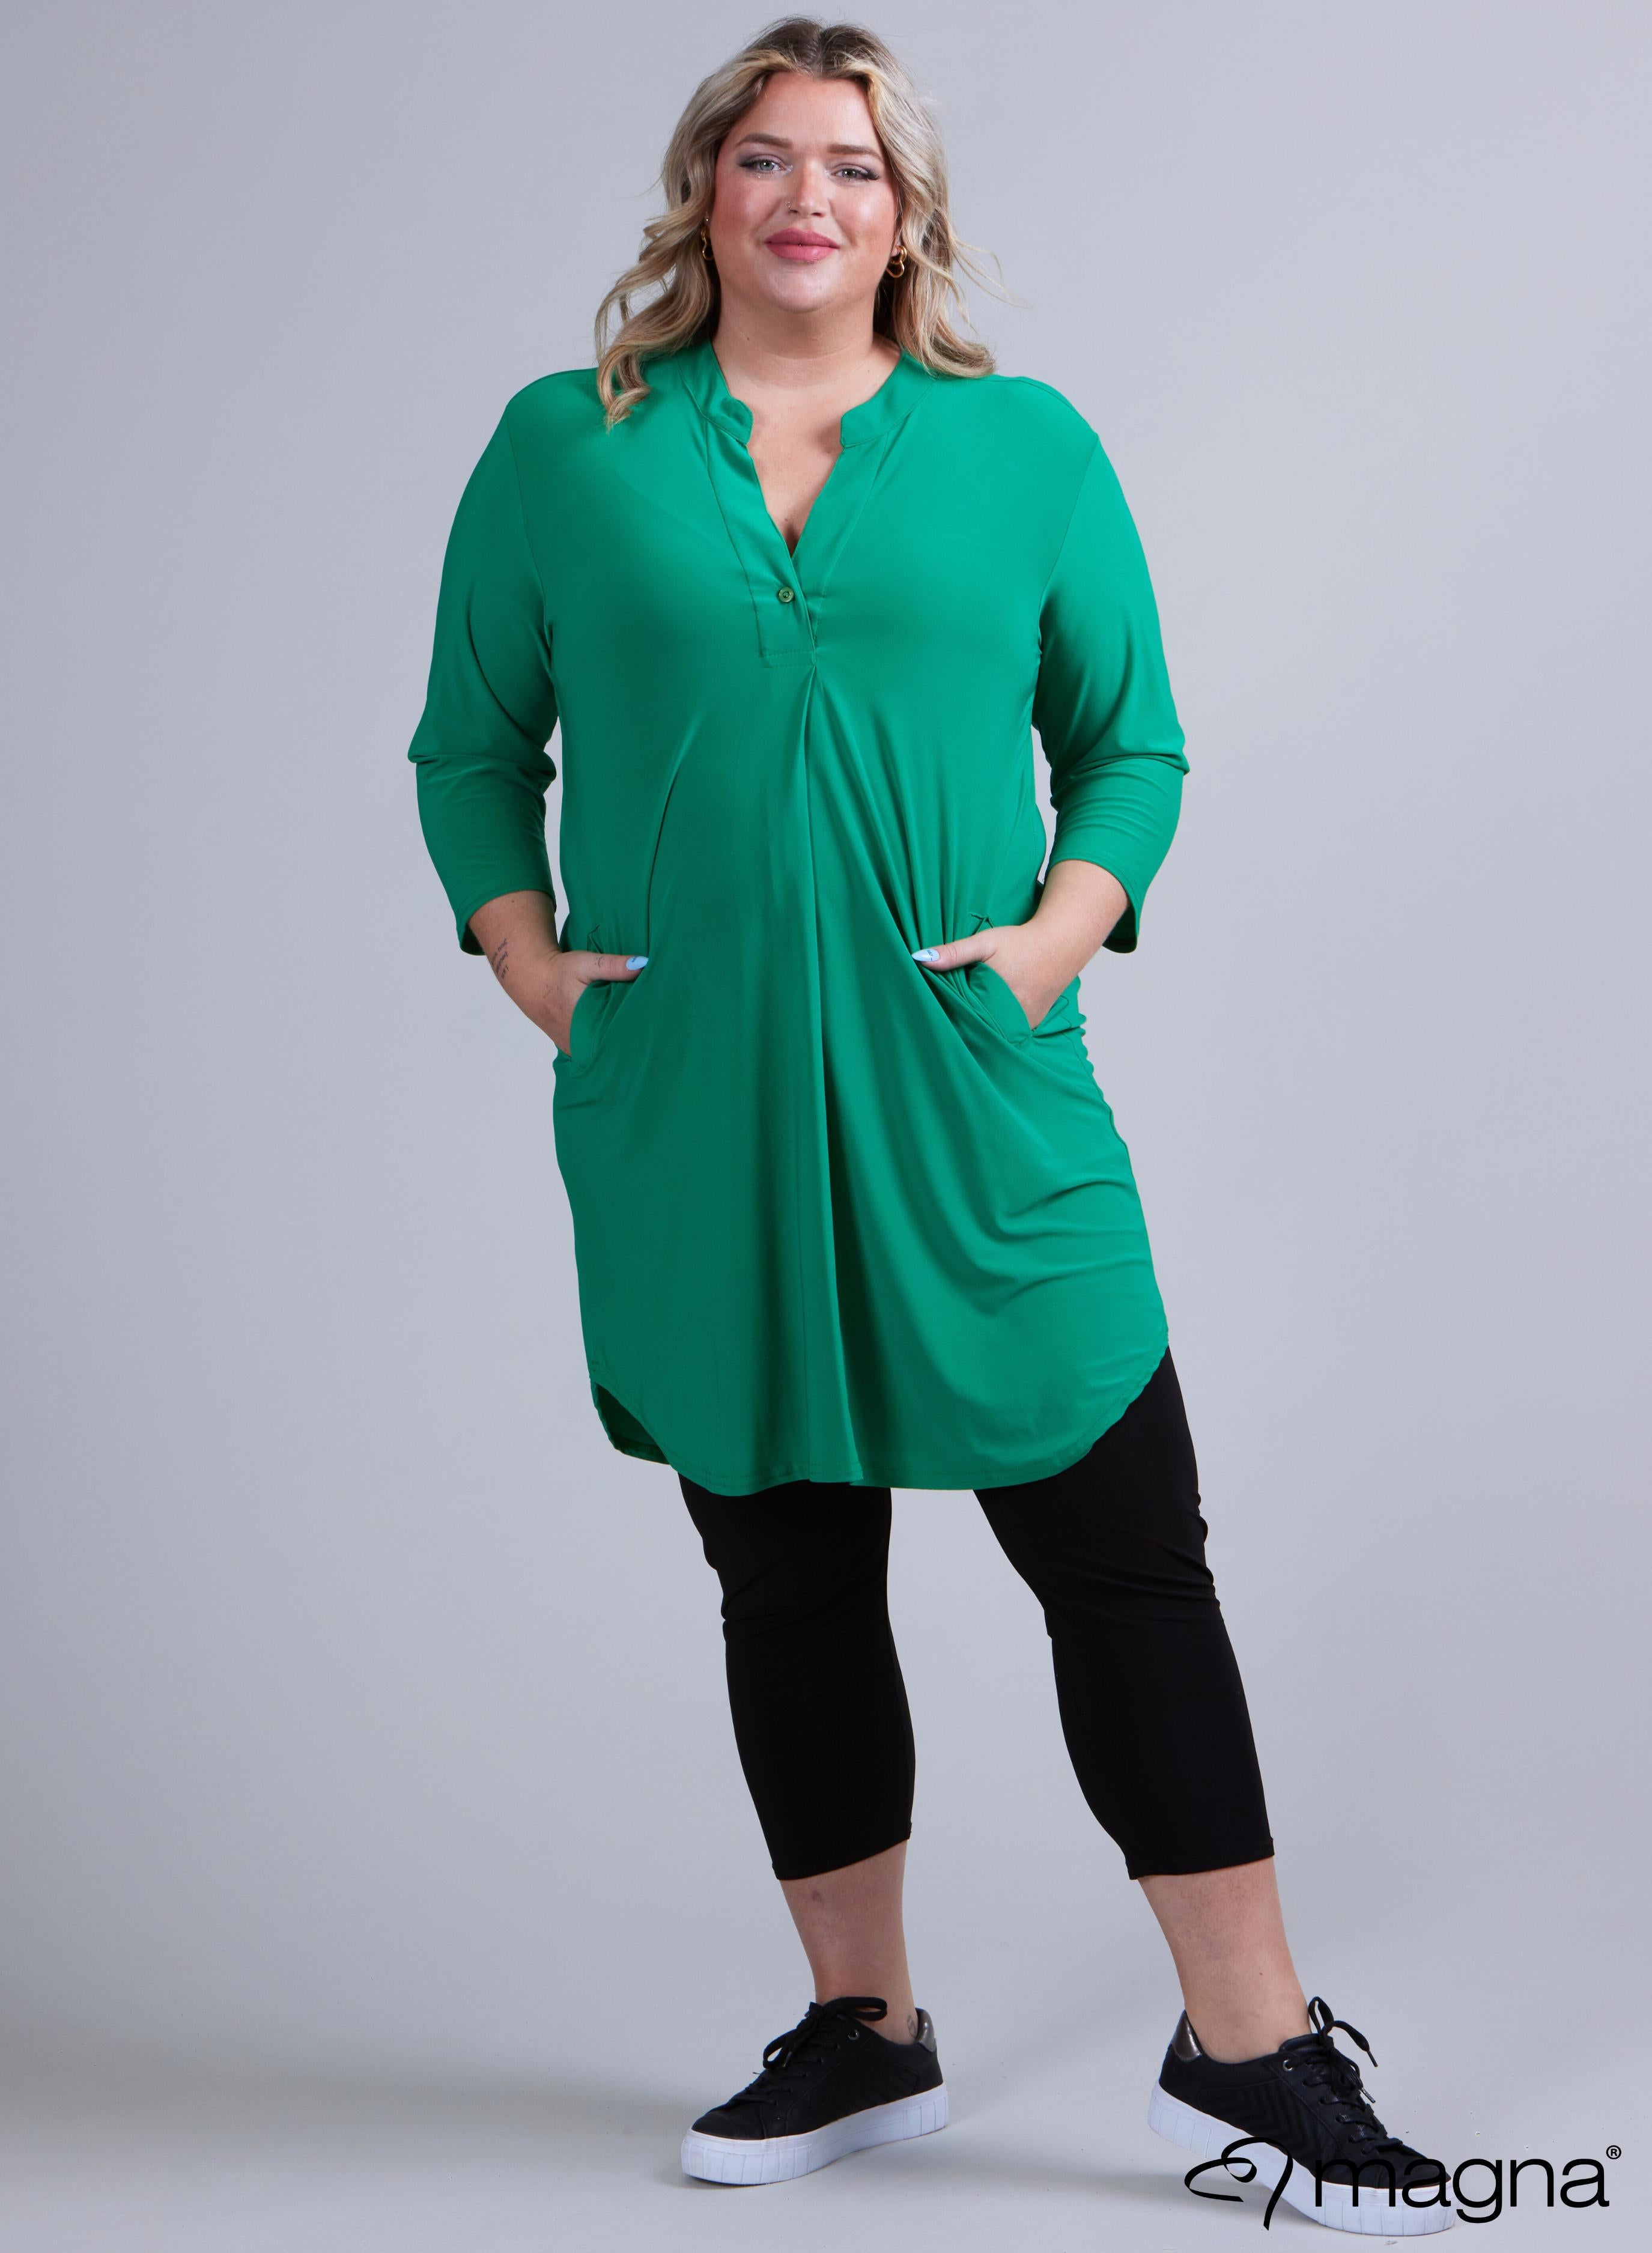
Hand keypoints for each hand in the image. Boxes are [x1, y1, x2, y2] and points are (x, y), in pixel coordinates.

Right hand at [466, 890, 646, 1054]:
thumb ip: (614, 965)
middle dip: (631, 1044)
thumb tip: (642, 964)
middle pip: (613, 1049)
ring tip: (641, 1043)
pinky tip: (619, 1042)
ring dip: (618, 1048)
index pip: (620, 1037)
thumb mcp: (586, 963)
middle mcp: (579, 1041)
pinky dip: (604, 1048)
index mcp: (586, 1022)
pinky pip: (592, 1054)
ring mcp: (574, 1048)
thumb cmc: (560, 971)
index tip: (656, 1031)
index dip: (638, 1035)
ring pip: (602, 1054)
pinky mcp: (570, 1049)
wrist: (532, 980)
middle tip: (654, 1038)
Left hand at [913, 921, 1071, 1030]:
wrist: (1060, 946)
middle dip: (961, 1028)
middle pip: (978, 1031)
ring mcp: (1023, 1024)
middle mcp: (1011, 1018)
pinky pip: (1008, 1033)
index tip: (931, 1021)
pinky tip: (984, 1021)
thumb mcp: (986, 943)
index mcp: (996, 1001)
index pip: (963, 1022)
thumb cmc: (1021, 943)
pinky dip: (996, 1028)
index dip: (947, 1021)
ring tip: (959, 1027)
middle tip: (938, 1027)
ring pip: (993, 1035)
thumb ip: (955, 952)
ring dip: (979, 1031)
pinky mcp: (1030, 1025)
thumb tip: (920, 959)